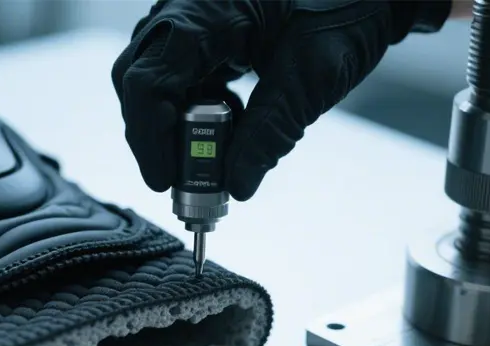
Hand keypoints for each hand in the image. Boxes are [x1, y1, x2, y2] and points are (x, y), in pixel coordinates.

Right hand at [112, 0, 451, 200]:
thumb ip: (270, 133)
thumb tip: (236, 183)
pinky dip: (195, 107)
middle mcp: (187, 9)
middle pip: (141, 82)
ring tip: (215, 154)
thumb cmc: (349, 6)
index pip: (147, 81)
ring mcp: (194, 17)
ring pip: (156, 80)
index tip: (164, 179)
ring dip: (177, 124)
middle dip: (159, 136)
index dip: (148, 138)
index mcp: (205, 12)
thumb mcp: (312, 76)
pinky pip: (182, 73)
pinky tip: (227, 122)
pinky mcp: (207, 29)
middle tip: (186, 178)